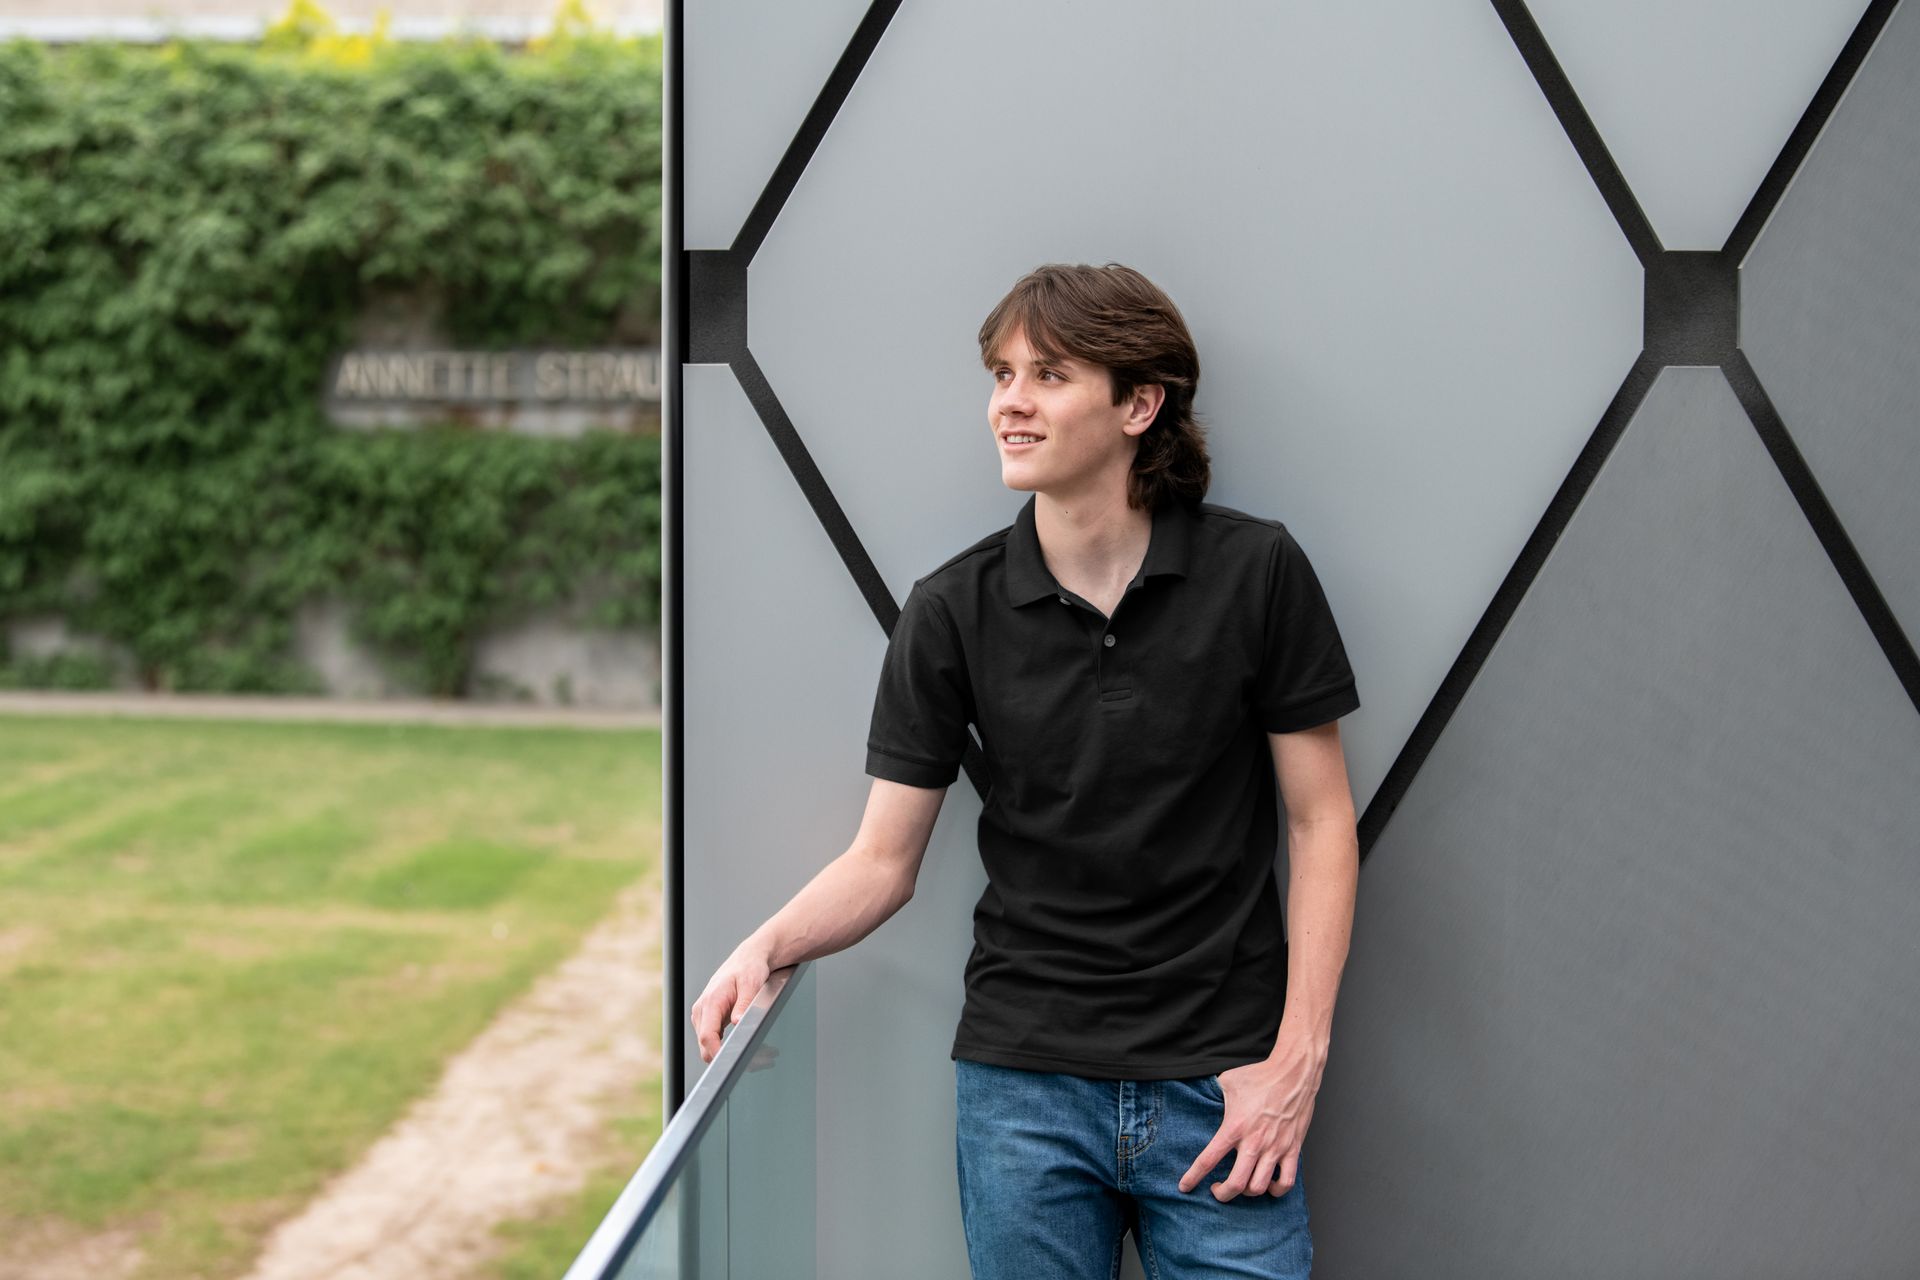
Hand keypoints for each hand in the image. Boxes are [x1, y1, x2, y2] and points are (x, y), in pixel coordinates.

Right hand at [689, 943, 771, 1063]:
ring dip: (732, 1054)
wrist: (748, 959)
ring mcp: (705, 1017)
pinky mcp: (711, 1020)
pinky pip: (716, 1041)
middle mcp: (702, 1011)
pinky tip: (755, 1048)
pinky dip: (731, 1047)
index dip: (717, 1053)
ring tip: (765, 1055)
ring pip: (710, 1047)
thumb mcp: (751, 983)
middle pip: (706, 1046)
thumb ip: (744, 1004)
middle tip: (762, 1060)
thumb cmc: (749, 967)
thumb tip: (737, 1022)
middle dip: (729, 1057)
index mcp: (710, 1001)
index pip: (707, 1035)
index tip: (732, 1062)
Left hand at [1177, 1040, 1324, 1200]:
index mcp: (1234, 1127)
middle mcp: (1254, 1142)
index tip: (1184, 1187)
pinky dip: (1276, 1190)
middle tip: (1217, 1190)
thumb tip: (1200, 1097)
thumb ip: (1212, 1095)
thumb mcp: (1227, 1082)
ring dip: (1247, 1193)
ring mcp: (1275, 1148)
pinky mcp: (1293, 1149)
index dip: (1193, 1177)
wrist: (1294, 1073)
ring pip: (1259, 1188)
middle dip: (1222, 1194)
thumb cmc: (1260, 1075)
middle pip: (1235, 1184)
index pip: (1208, 1159)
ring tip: (1242, 1184)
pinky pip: (1286, 1182)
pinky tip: (1268, 1184)